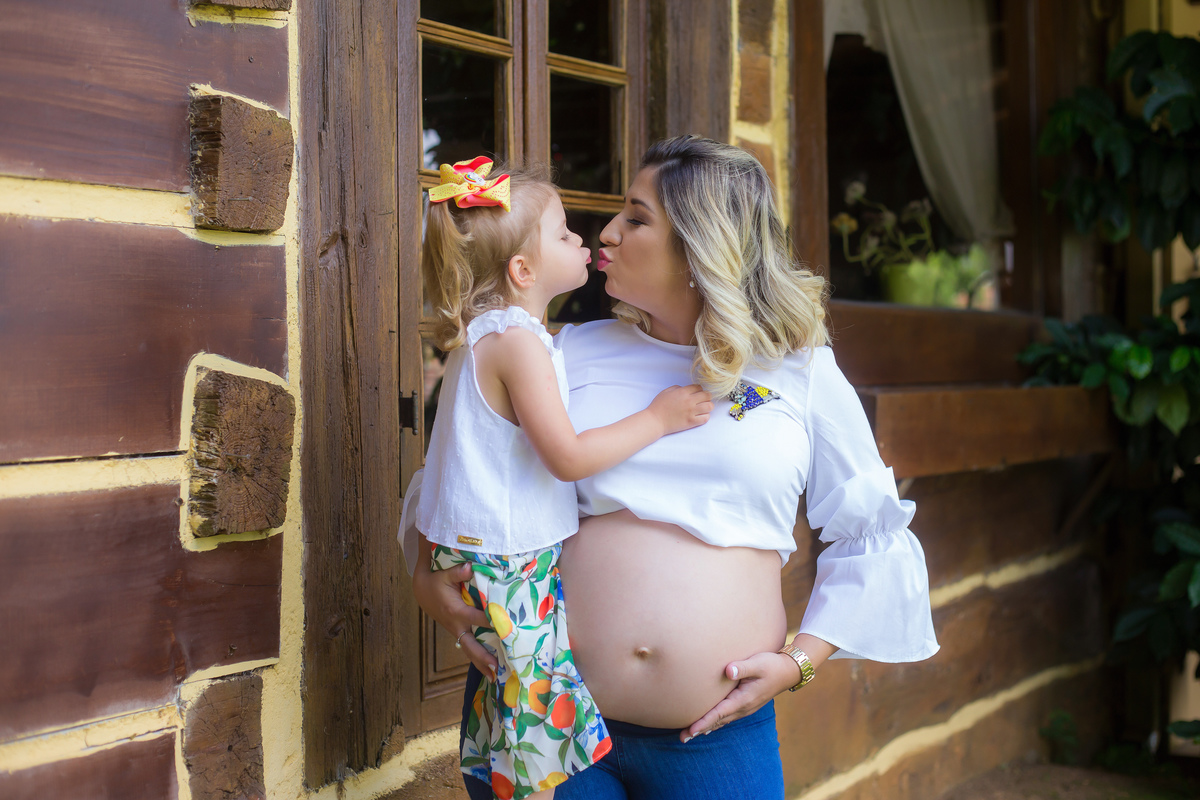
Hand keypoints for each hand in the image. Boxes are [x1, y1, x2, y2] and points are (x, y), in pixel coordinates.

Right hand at [411, 541, 498, 677]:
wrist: (421, 591)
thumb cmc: (434, 581)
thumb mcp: (444, 574)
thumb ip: (458, 572)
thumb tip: (471, 567)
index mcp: (455, 611)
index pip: (478, 618)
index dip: (492, 622)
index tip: (506, 629)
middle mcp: (457, 625)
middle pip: (472, 645)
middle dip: (484, 658)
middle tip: (497, 669)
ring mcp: (457, 630)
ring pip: (470, 650)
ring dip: (481, 663)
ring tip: (495, 677)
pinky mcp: (458, 631)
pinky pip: (469, 646)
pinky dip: (477, 656)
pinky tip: (488, 666)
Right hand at [649, 384, 712, 434]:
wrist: (655, 421)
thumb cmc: (658, 406)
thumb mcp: (666, 391)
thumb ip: (677, 388)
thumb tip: (685, 389)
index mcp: (683, 392)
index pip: (699, 387)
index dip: (698, 389)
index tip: (695, 393)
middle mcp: (689, 401)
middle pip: (707, 395)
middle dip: (706, 396)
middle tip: (701, 400)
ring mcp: (691, 412)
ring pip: (709, 406)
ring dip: (707, 406)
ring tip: (702, 408)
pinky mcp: (691, 422)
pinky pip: (706, 418)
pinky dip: (705, 416)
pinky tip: (700, 416)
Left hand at [680, 651, 798, 742]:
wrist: (788, 672)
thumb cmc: (771, 665)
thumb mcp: (758, 663)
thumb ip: (743, 667)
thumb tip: (728, 670)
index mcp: (743, 699)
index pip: (719, 713)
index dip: (704, 722)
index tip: (691, 730)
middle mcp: (743, 707)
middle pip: (717, 721)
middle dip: (700, 730)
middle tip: (682, 738)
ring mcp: (744, 708)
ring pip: (722, 721)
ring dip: (706, 728)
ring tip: (689, 735)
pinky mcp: (745, 704)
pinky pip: (726, 717)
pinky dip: (715, 722)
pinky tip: (707, 726)